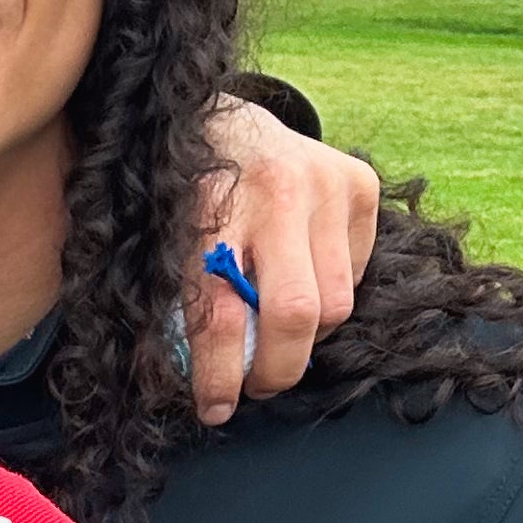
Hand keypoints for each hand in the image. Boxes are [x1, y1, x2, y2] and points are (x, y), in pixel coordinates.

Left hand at [189, 102, 382, 422]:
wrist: (223, 113)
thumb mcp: (162, 237)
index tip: (214, 409)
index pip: (220, 312)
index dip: (218, 374)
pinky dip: (330, 291)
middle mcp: (272, 188)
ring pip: (335, 303)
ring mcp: (324, 181)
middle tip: (259, 385)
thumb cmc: (185, 192)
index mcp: (207, 205)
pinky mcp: (360, 181)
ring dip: (307, 334)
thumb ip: (178, 299)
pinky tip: (300, 271)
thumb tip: (187, 380)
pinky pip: (356, 273)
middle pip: (295, 313)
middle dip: (277, 369)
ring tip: (277, 327)